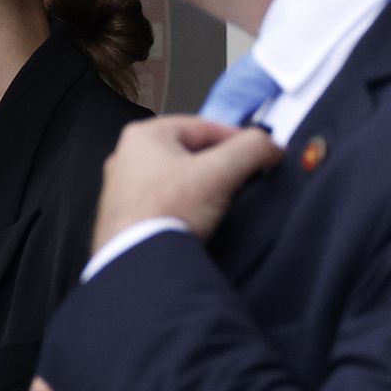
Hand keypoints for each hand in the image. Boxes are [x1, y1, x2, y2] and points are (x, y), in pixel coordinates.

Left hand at [92, 115, 280, 248]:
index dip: (237, 138)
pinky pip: (161, 200)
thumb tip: (271, 145)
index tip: (260, 153)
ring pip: (174, 177)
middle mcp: (125, 155)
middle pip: (187, 151)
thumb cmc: (173, 209)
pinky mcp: (121, 216)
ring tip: (223, 199)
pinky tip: (196, 218)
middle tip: (243, 176)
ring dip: (200, 184)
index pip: (203, 127)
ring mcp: (119, 187)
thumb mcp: (220, 173)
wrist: (140, 263)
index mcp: (144, 135)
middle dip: (218, 162)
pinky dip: (182, 204)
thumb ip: (251, 149)